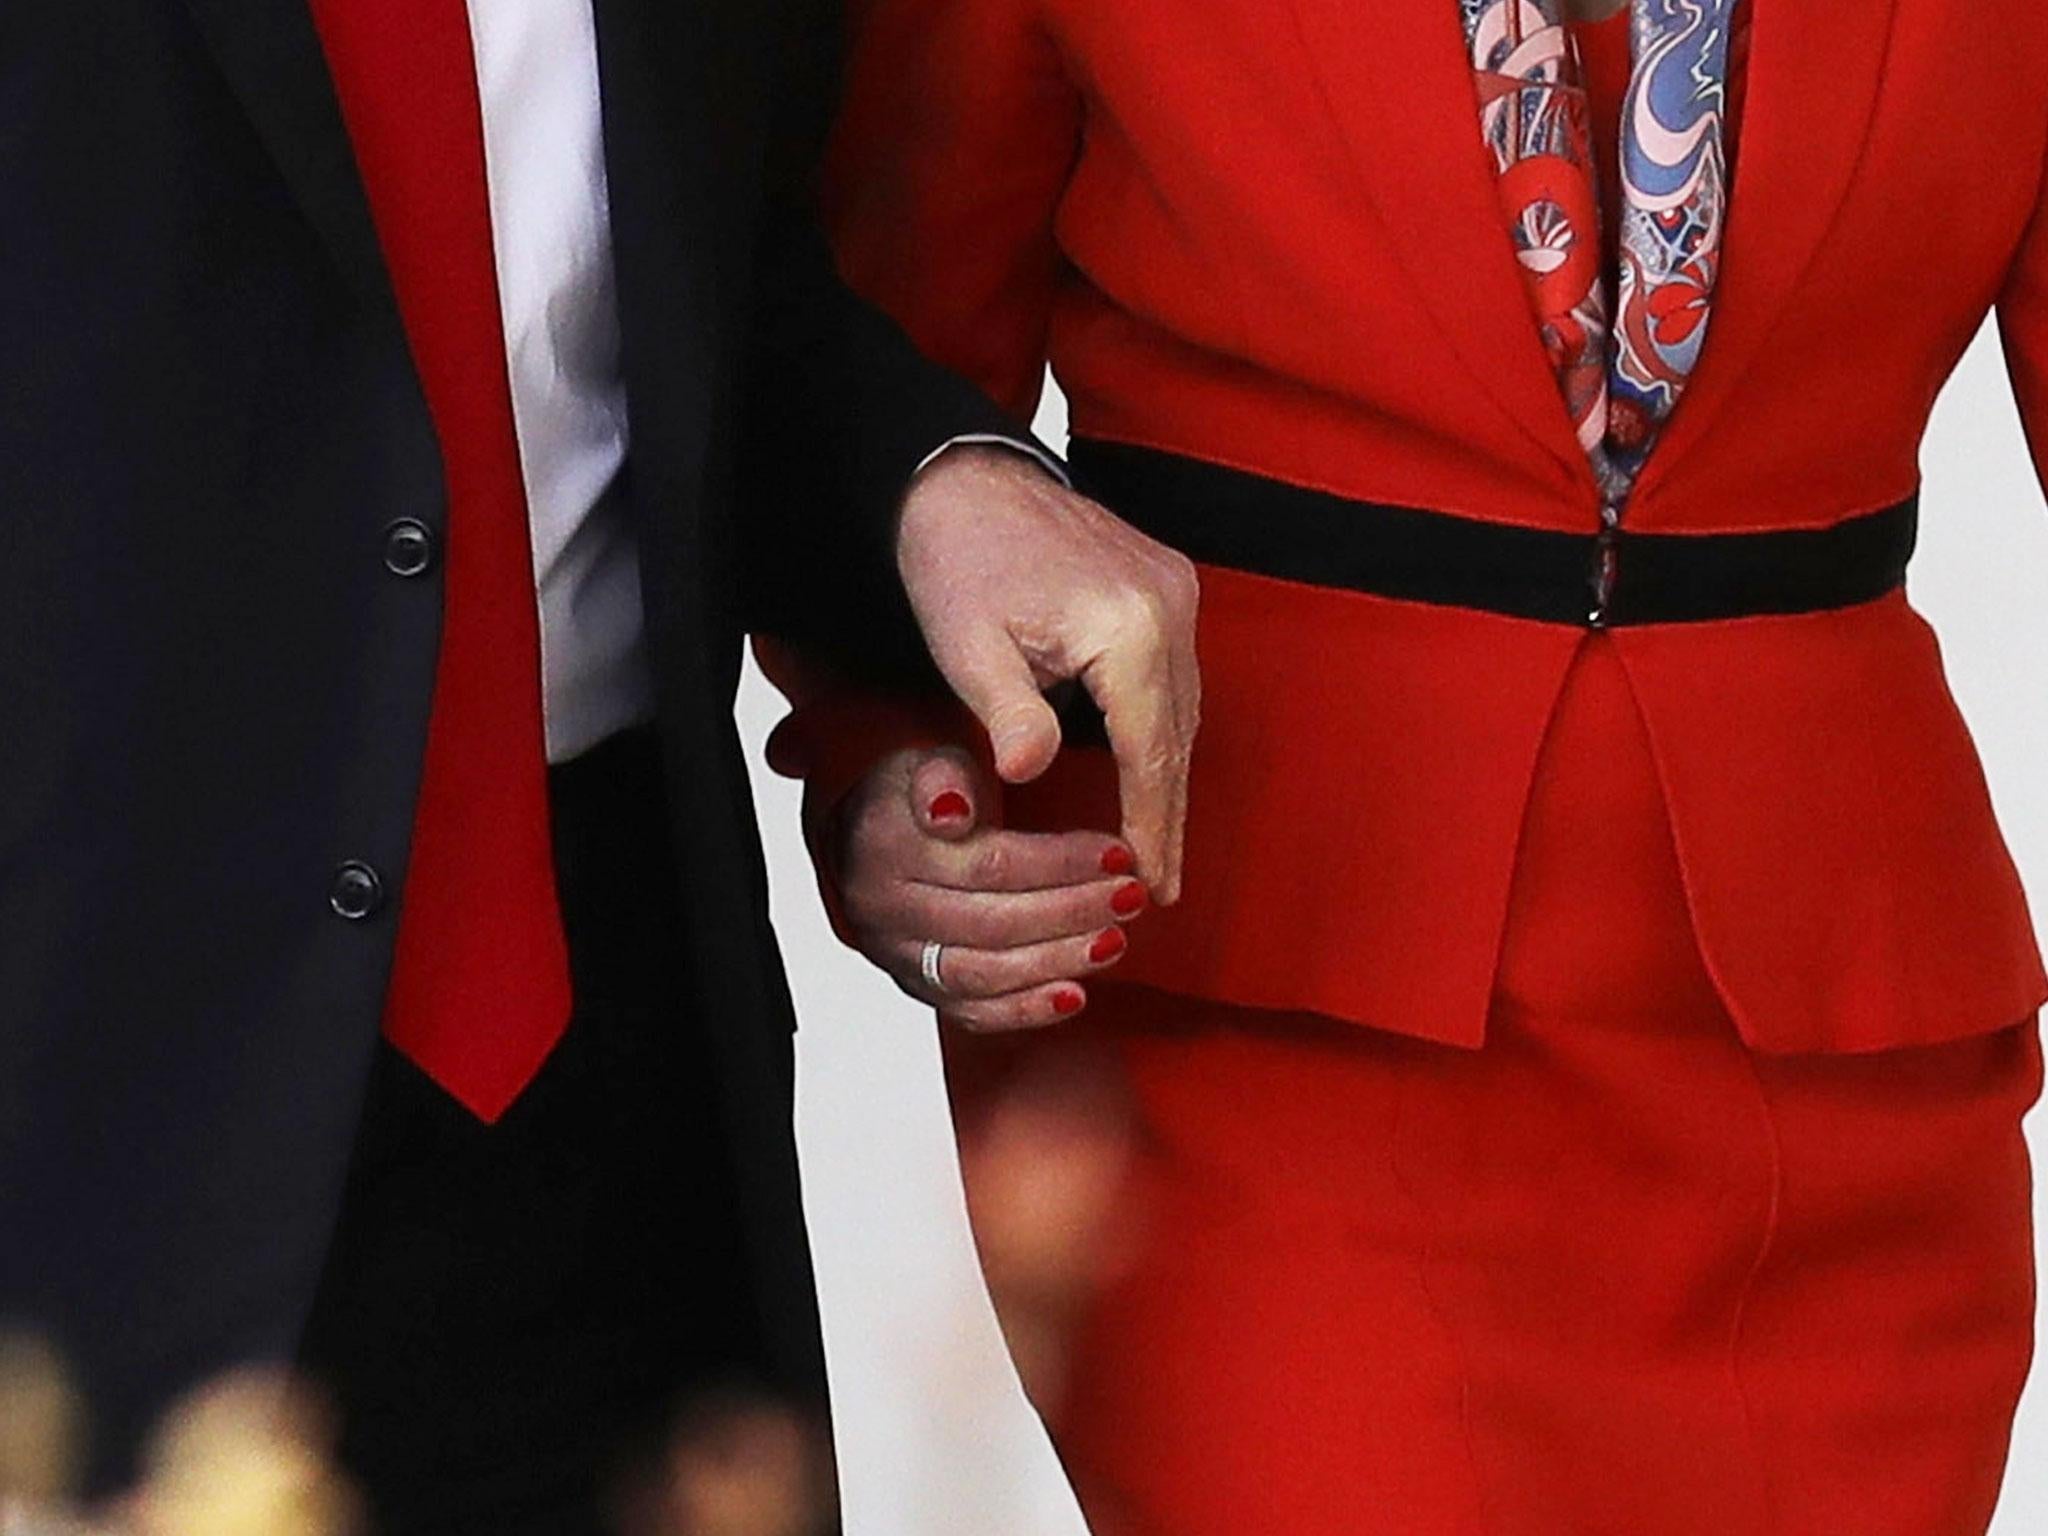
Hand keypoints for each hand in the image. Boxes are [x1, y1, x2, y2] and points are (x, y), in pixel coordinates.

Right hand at [834, 745, 1151, 1029]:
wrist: (879, 828)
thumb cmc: (922, 789)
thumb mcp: (934, 757)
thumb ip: (949, 775)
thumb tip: (951, 809)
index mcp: (886, 843)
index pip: (987, 863)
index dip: (1060, 862)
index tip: (1117, 853)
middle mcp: (883, 907)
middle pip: (992, 923)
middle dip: (1072, 911)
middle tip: (1129, 896)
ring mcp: (897, 953)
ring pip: (984, 973)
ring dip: (1058, 960)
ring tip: (1114, 940)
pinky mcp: (917, 986)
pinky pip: (972, 1012)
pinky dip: (1026, 1010)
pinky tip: (1073, 996)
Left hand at [898, 445, 1200, 902]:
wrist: (961, 479)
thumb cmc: (956, 558)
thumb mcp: (967, 648)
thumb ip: (1007, 713)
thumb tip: (1028, 773)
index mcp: (1127, 626)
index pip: (1150, 752)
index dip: (1151, 825)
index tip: (1152, 884)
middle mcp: (1168, 605)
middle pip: (1177, 736)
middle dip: (1167, 815)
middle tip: (1160, 888)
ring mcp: (1174, 589)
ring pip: (1183, 708)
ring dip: (1169, 776)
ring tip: (1156, 846)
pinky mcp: (1165, 582)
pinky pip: (1176, 676)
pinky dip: (1165, 730)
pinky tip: (1151, 771)